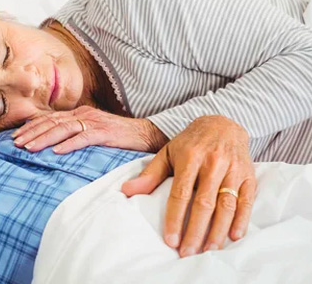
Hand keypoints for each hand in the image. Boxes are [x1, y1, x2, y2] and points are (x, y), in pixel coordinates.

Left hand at [11, 106, 167, 153]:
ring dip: (44, 138)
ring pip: (63, 128)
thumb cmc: (117, 136)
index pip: (49, 119)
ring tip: (29, 148)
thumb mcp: (92, 132)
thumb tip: (53, 146)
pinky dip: (70, 144)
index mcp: (78, 114)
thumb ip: (74, 135)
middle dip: (31, 133)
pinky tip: (57, 152)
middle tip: (15, 144)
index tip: (14, 136)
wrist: (146, 134)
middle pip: (52, 122)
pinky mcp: (105, 132)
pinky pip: (84, 137)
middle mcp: (83, 115)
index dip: (31, 127)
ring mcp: (94, 122)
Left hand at [121, 115, 255, 256]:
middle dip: (195, 231)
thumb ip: (150, 174)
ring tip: (209, 250)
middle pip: (204, 203)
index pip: (180, 193)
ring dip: (218, 230)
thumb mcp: (167, 153)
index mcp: (190, 158)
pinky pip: (246, 200)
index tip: (170, 240)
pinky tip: (233, 237)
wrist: (222, 123)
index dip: (175, 218)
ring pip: (226, 205)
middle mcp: (213, 163)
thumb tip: (126, 191)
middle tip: (187, 252)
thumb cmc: (190, 143)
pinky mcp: (249, 175)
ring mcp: (233, 169)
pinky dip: (241, 220)